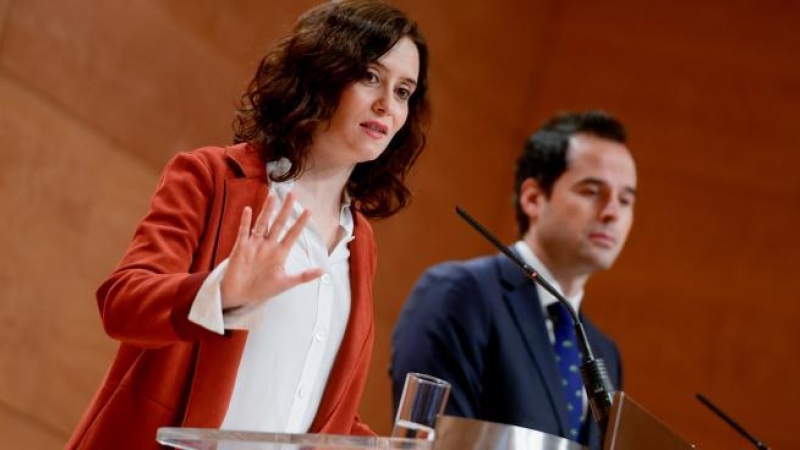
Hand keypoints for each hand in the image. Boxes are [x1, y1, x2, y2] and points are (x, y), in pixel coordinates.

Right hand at [220, 192, 322, 308]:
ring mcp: (254, 245)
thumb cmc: (261, 288)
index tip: (309, 210)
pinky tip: (248, 210)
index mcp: (279, 253)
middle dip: (286, 209)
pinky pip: (243, 233)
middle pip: (278, 223)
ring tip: (272, 196)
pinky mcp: (241, 248)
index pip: (292, 234)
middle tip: (292, 194)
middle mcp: (268, 245)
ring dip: (267, 211)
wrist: (239, 295)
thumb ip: (304, 276)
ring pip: (262, 224)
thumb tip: (323, 271)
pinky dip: (245, 222)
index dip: (300, 223)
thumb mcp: (285, 283)